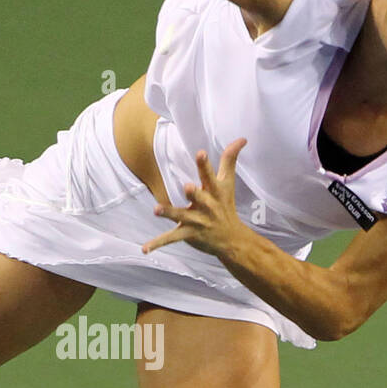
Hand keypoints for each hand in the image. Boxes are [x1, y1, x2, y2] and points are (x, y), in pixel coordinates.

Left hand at [142, 139, 247, 256]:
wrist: (231, 239)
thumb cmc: (226, 205)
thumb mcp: (228, 183)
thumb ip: (230, 159)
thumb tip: (242, 138)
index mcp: (214, 191)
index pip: (209, 176)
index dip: (204, 165)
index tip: (200, 153)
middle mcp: (206, 206)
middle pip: (198, 197)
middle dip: (194, 193)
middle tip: (187, 187)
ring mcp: (196, 221)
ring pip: (181, 216)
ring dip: (170, 213)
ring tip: (157, 210)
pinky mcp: (188, 234)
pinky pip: (171, 238)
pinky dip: (158, 243)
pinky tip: (145, 249)